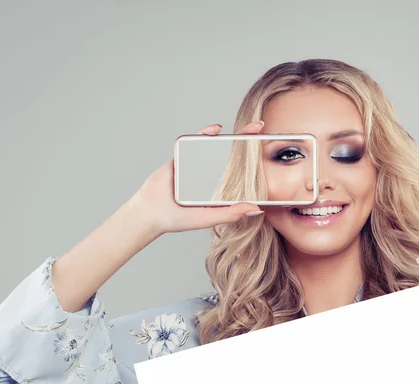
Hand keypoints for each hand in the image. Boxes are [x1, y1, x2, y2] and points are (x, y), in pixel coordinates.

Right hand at [132, 121, 265, 235]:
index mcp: (218, 188)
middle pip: (230, 154)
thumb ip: (230, 214)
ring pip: (214, 146)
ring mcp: (195, 164)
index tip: (267, 152)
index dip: (253, 163)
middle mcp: (209, 174)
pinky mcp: (181, 156)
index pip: (239, 173)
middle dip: (245, 141)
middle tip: (260, 129)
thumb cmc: (178, 219)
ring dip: (230, 135)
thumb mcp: (208, 218)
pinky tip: (216, 129)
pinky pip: (194, 142)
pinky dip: (204, 133)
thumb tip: (256, 209)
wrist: (150, 212)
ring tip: (248, 128)